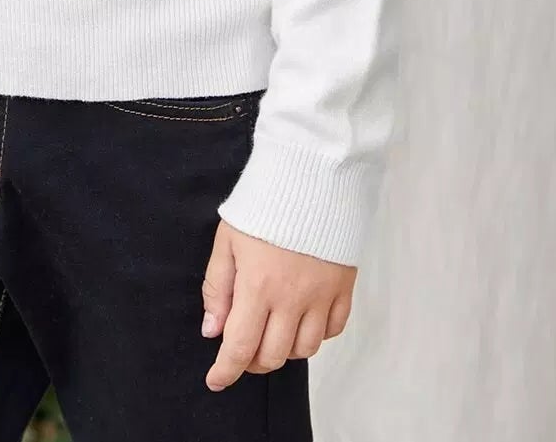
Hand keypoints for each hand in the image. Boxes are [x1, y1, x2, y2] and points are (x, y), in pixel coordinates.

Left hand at [200, 218, 354, 390]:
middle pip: (273, 356)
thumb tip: (212, 329)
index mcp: (258, 286)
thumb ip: (217, 287)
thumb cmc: (264, 203)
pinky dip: (316, 334)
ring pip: (304, 350)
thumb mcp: (227, 239)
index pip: (240, 347)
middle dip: (252, 361)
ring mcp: (321, 295)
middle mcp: (292, 298)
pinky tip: (302, 319)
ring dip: (284, 349)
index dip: (226, 371)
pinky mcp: (343, 287)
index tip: (216, 380)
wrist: (311, 176)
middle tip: (242, 348)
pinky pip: (332, 330)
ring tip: (272, 330)